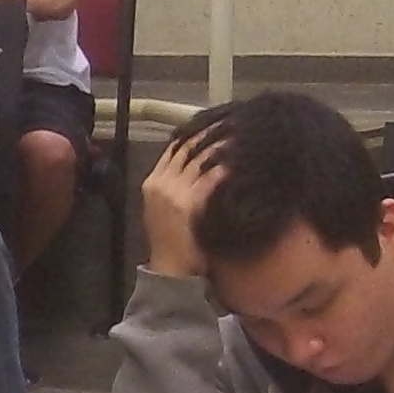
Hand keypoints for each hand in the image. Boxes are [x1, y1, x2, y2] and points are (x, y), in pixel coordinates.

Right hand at [140, 129, 229, 278]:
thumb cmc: (170, 241)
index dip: (194, 133)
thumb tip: (197, 167)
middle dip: (210, 133)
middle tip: (232, 122)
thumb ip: (174, 186)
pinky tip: (240, 161)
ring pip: (200, 159)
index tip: (213, 123)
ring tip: (240, 135)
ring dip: (221, 145)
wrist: (170, 270)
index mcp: (153, 182)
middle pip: (187, 148)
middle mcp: (162, 183)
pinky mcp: (191, 204)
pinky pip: (211, 178)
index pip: (173, 148)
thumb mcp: (162, 208)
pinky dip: (225, 167)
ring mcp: (175, 193)